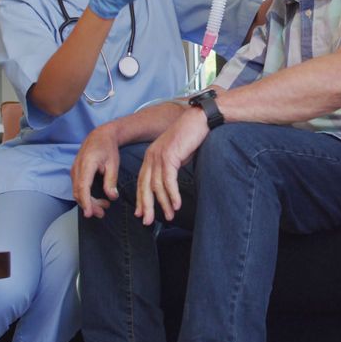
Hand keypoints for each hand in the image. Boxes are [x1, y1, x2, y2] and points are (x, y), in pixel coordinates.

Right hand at [71, 123, 121, 217]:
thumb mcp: (113, 164)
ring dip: (88, 202)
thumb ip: (111, 181)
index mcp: (87, 164)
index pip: (83, 187)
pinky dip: (86, 196)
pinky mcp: (75, 172)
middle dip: (89, 205)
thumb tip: (112, 197)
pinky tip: (98, 200)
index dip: (86, 202)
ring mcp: (74, 170)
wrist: (99, 136)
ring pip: (77, 192)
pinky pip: (78, 187)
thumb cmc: (107, 148)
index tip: (90, 213)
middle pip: (79, 192)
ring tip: (103, 207)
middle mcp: (77, 168)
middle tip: (102, 213)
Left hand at [136, 108, 208, 224]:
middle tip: (148, 222)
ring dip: (163, 203)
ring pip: (156, 186)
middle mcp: (151, 156)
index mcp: (151, 156)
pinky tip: (176, 205)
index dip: (141, 198)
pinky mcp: (170, 156)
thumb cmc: (190, 137)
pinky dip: (172, 194)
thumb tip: (169, 185)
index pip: (142, 181)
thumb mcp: (176, 155)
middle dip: (147, 206)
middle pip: (145, 186)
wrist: (199, 120)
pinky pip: (169, 180)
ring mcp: (160, 156)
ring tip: (169, 216)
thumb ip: (170, 168)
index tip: (141, 213)